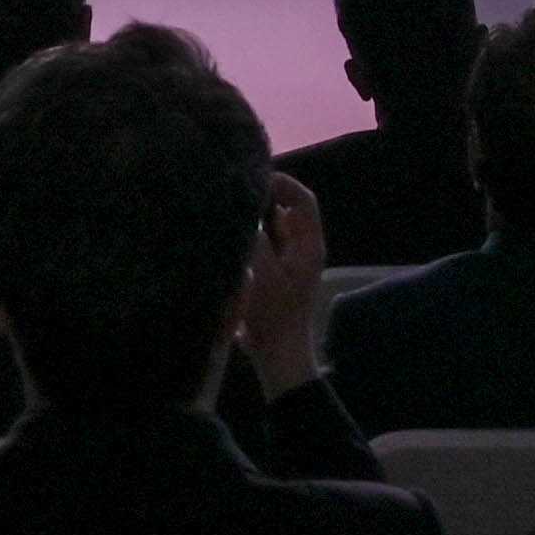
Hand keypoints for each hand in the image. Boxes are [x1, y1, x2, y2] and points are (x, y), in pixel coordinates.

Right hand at [237, 165, 329, 393]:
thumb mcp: (263, 273)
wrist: (277, 356)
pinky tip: (226, 236)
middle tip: (232, 191)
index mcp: (309, 245)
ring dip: (253, 218)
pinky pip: (262, 245)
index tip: (253, 178)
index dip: (282, 183)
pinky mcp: (273, 275)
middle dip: (262, 198)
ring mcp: (288, 263)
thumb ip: (255, 238)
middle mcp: (302, 249)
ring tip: (226, 209)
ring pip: (272, 228)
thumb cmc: (274, 314)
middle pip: (286, 210)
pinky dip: (248, 237)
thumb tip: (242, 208)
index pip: (303, 200)